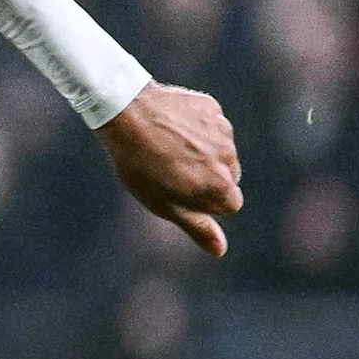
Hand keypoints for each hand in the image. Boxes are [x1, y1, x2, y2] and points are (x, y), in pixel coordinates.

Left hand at [99, 81, 241, 257]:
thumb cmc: (141, 166)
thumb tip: (221, 250)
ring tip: (168, 149)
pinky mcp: (211, 108)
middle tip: (172, 171)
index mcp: (222, 185)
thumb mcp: (165, 204)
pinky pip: (210, 126)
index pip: (230, 205)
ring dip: (202, 153)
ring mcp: (222, 130)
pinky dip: (196, 130)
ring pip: (220, 151)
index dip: (205, 203)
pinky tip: (170, 128)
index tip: (181, 193)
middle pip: (229, 177)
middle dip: (208, 178)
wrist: (127, 114)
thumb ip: (197, 226)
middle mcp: (229, 157)